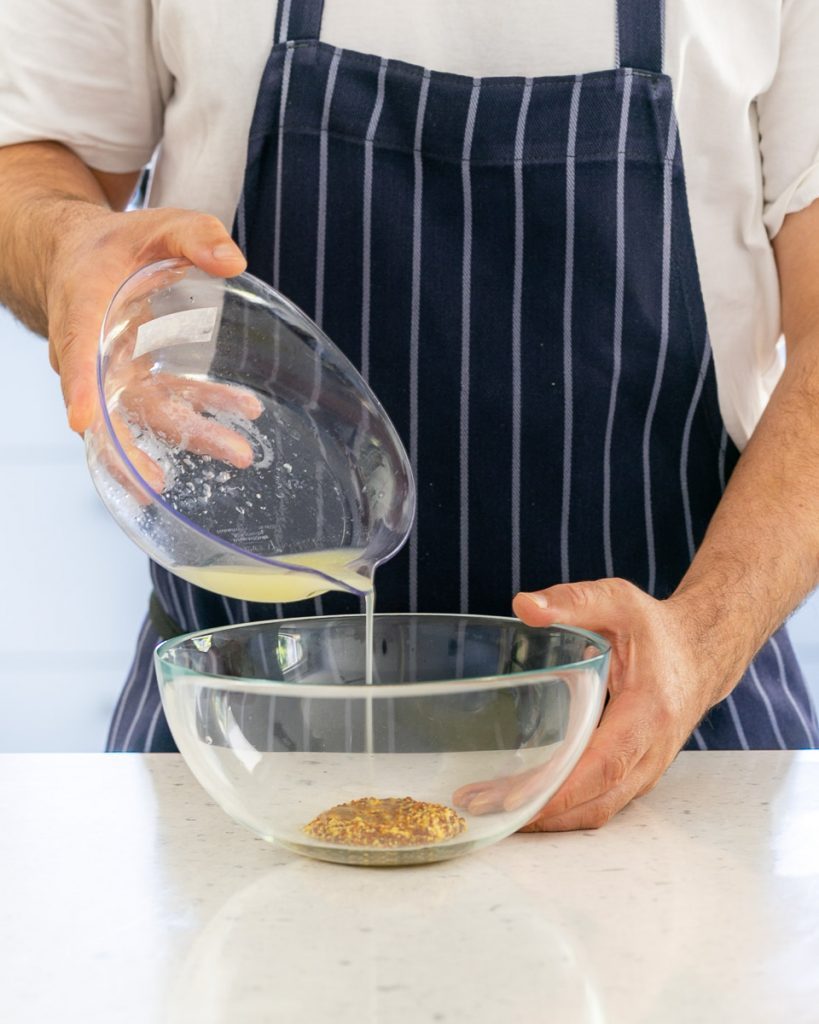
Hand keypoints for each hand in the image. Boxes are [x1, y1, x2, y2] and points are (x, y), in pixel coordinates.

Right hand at [45, 202, 246, 436]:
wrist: (79, 259)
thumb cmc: (111, 245)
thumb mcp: (151, 226)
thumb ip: (192, 234)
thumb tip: (233, 260)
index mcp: (82, 311)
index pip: (76, 354)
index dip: (80, 389)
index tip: (83, 422)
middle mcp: (91, 355)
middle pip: (111, 408)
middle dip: (134, 449)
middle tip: (162, 483)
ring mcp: (115, 375)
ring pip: (148, 416)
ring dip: (192, 436)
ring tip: (238, 453)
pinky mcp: (137, 382)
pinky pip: (168, 406)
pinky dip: (203, 415)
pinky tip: (241, 417)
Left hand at [507, 579, 719, 830]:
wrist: (701, 654)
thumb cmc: (657, 630)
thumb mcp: (618, 603)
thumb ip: (573, 602)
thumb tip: (524, 607)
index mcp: (648, 712)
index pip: (604, 764)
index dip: (560, 788)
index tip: (515, 800)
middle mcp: (651, 752)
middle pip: (594, 801)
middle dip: (538, 812)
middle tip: (479, 807)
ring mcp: (647, 771)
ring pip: (597, 811)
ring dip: (546, 819)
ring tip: (488, 811)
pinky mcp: (636, 776)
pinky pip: (600, 804)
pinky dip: (562, 812)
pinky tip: (522, 804)